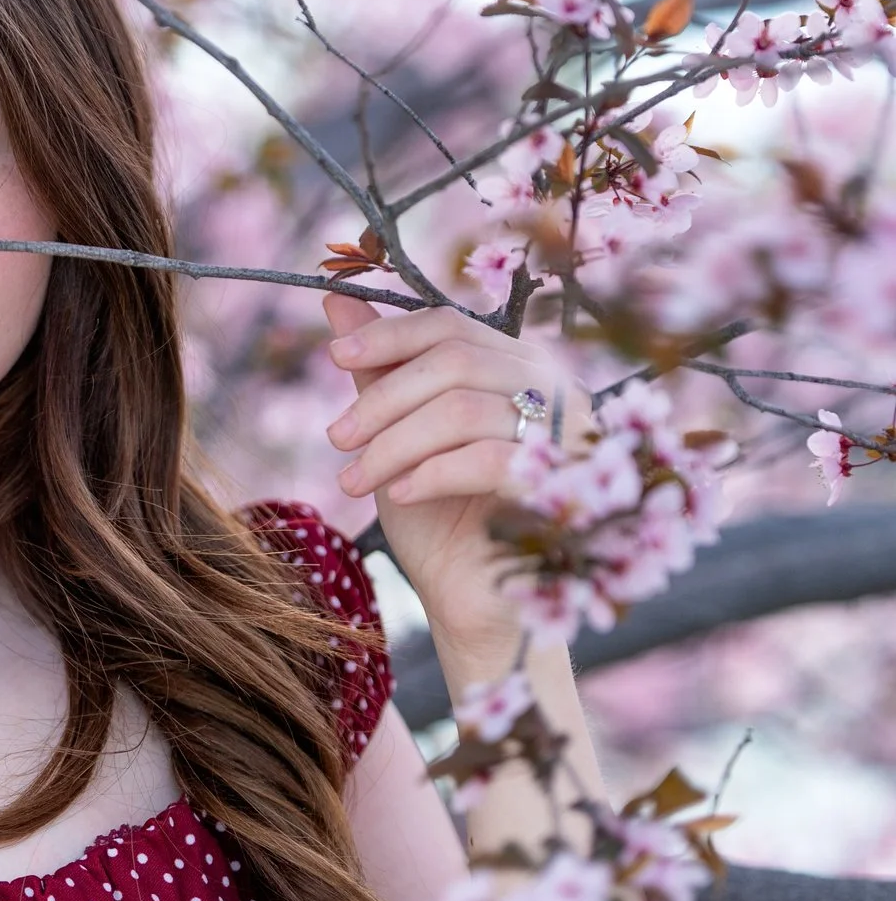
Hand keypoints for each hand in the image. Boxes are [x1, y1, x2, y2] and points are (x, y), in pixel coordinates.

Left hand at [320, 292, 593, 650]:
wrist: (472, 602)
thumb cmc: (439, 518)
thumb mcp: (397, 436)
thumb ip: (377, 370)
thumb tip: (335, 298)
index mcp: (517, 370)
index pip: (452, 326)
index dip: (389, 334)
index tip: (334, 356)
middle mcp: (554, 392)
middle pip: (456, 361)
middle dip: (383, 399)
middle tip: (336, 439)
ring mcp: (567, 439)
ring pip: (465, 410)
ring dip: (393, 445)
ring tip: (351, 481)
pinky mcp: (564, 488)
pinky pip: (489, 460)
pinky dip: (431, 474)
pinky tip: (398, 496)